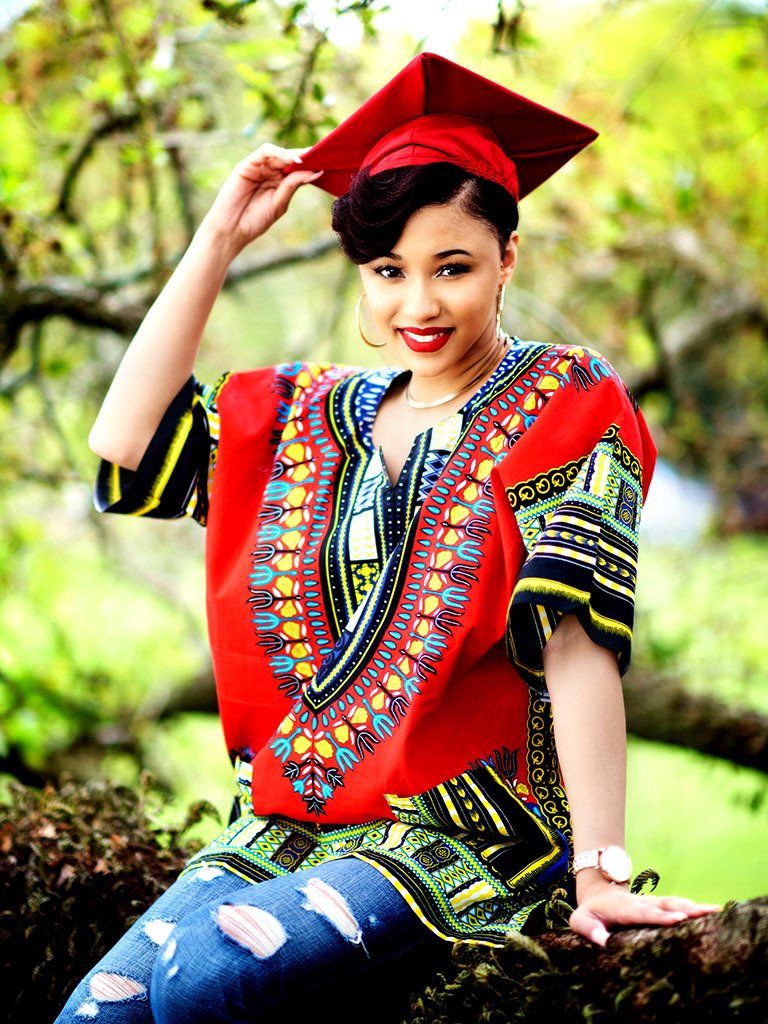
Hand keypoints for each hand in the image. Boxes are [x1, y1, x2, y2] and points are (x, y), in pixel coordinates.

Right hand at [199, 142, 322, 259]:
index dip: (311, 164)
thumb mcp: (280, 203)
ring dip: (294, 154)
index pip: (297, 168)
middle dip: (306, 156)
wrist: (232, 230)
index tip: (329, 162)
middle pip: (290, 158)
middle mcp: (269, 172)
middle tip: (324, 154)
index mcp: (278, 182)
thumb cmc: (254, 220)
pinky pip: (265, 152)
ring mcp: (258, 167)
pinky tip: (293, 160)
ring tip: (308, 160)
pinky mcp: (247, 164)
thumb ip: (293, 186)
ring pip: (279, 153)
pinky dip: (279, 153)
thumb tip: (315, 172)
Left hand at [569, 881, 722, 946]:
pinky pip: (676, 905)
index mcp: (622, 909)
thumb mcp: (579, 921)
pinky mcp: (657, 905)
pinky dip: (693, 907)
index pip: (643, 913)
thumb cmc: (589, 914)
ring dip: (694, 906)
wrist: (597, 894)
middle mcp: (639, 903)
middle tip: (705, 913)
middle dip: (685, 909)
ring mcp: (649, 902)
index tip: (677, 920)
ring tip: (715, 910)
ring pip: (673, 902)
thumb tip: (602, 941)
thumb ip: (588, 930)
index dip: (659, 916)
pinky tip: (712, 912)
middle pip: (664, 905)